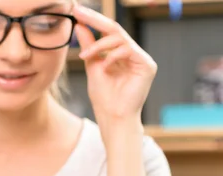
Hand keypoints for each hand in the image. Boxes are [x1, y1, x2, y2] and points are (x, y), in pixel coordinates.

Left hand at [73, 5, 156, 123]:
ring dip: (99, 45)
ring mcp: (141, 58)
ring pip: (119, 38)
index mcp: (120, 53)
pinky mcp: (147, 65)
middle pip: (115, 28)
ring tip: (85, 56)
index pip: (107, 31)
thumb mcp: (92, 66)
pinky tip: (104, 67)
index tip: (76, 10)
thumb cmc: (103, 96)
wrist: (113, 117)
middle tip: (78, 11)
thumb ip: (89, 46)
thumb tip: (79, 25)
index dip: (92, 19)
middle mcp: (133, 53)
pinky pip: (128, 50)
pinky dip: (112, 56)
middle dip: (95, 19)